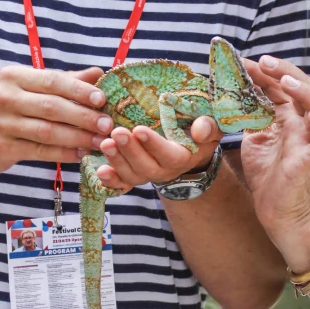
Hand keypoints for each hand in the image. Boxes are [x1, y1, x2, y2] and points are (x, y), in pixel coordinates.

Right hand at [0, 65, 112, 173]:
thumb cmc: (4, 109)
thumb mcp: (26, 88)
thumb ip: (62, 81)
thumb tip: (98, 73)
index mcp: (12, 77)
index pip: (51, 80)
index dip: (79, 90)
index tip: (102, 98)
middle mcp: (4, 98)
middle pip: (51, 107)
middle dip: (83, 116)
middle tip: (107, 124)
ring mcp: (0, 124)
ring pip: (47, 131)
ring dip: (78, 137)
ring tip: (99, 141)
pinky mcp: (2, 148)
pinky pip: (40, 151)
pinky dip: (63, 153)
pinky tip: (81, 153)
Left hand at [95, 115, 221, 194]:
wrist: (190, 145)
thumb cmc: (199, 130)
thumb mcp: (210, 125)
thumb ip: (208, 127)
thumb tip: (200, 130)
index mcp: (183, 157)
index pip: (169, 155)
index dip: (154, 145)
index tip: (139, 130)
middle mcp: (165, 171)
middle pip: (146, 167)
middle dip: (130, 150)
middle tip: (116, 132)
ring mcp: (147, 175)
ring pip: (131, 175)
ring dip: (117, 160)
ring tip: (106, 143)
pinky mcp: (134, 175)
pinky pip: (122, 183)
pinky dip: (110, 180)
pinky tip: (99, 170)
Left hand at [238, 55, 309, 248]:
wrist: (273, 207)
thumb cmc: (266, 172)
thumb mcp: (252, 137)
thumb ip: (249, 115)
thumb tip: (233, 92)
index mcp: (288, 116)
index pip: (281, 86)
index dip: (266, 72)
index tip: (244, 62)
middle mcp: (302, 124)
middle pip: (304, 89)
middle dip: (286, 72)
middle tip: (264, 62)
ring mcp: (307, 141)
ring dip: (305, 93)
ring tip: (286, 82)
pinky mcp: (308, 161)